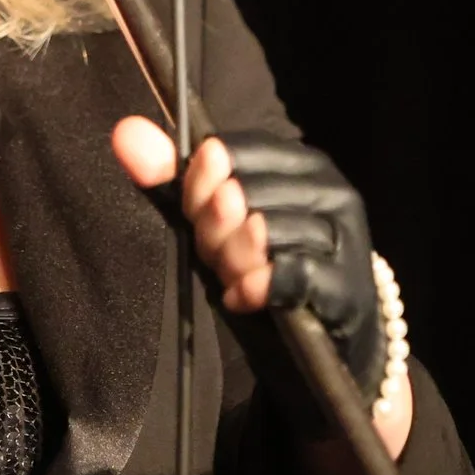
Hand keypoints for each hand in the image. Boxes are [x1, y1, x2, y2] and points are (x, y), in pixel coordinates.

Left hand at [112, 119, 385, 401]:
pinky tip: (242, 296)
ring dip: (232, 262)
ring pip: (265, 232)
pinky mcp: (349, 286)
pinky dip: (257, 286)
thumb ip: (172, 181)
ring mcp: (345, 238)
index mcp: (300, 163)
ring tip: (231, 278)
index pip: (232, 152)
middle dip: (213, 231)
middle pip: (244, 193)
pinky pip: (291, 274)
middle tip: (216, 259)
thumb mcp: (214, 225)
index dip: (199, 186)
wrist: (321, 342)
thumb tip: (125, 131)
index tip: (195, 216)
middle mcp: (329, 190)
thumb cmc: (264, 269)